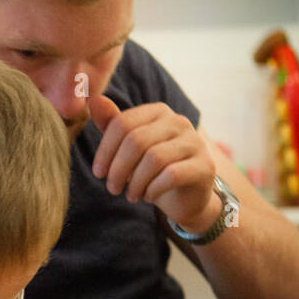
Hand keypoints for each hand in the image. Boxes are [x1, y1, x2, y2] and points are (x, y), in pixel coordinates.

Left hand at [88, 92, 217, 232]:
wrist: (186, 197)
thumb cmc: (152, 172)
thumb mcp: (128, 149)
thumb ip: (113, 125)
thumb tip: (93, 100)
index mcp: (158, 112)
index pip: (122, 123)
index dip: (105, 151)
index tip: (99, 172)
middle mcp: (179, 122)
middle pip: (136, 141)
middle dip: (118, 169)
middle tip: (112, 188)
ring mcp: (194, 142)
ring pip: (154, 159)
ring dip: (135, 183)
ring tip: (130, 195)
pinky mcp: (204, 166)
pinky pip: (171, 175)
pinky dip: (153, 189)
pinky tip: (149, 196)